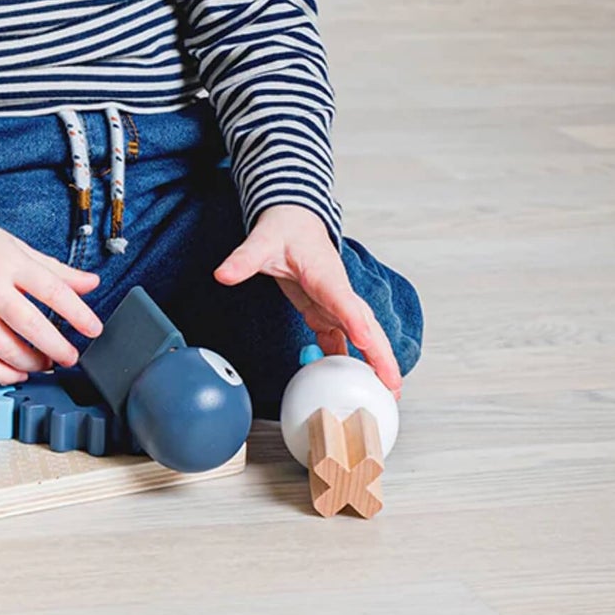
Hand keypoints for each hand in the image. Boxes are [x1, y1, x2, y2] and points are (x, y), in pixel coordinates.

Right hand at [0, 218, 102, 384]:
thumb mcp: (19, 247)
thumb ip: (56, 270)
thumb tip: (91, 283)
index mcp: (10, 264)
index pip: (53, 292)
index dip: (78, 314)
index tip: (93, 329)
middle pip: (32, 328)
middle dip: (58, 348)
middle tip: (72, 356)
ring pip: (8, 352)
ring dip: (33, 364)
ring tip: (46, 363)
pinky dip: (4, 375)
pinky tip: (18, 372)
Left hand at [213, 204, 403, 398]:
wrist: (295, 221)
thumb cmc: (284, 230)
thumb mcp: (261, 242)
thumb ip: (243, 259)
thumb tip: (223, 273)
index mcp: (324, 274)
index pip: (342, 299)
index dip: (354, 320)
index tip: (363, 340)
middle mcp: (337, 291)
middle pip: (365, 324)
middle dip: (380, 354)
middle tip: (392, 385)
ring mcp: (336, 303)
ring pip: (362, 335)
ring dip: (375, 362)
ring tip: (389, 392)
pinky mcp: (328, 312)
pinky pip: (344, 339)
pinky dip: (352, 359)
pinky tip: (355, 381)